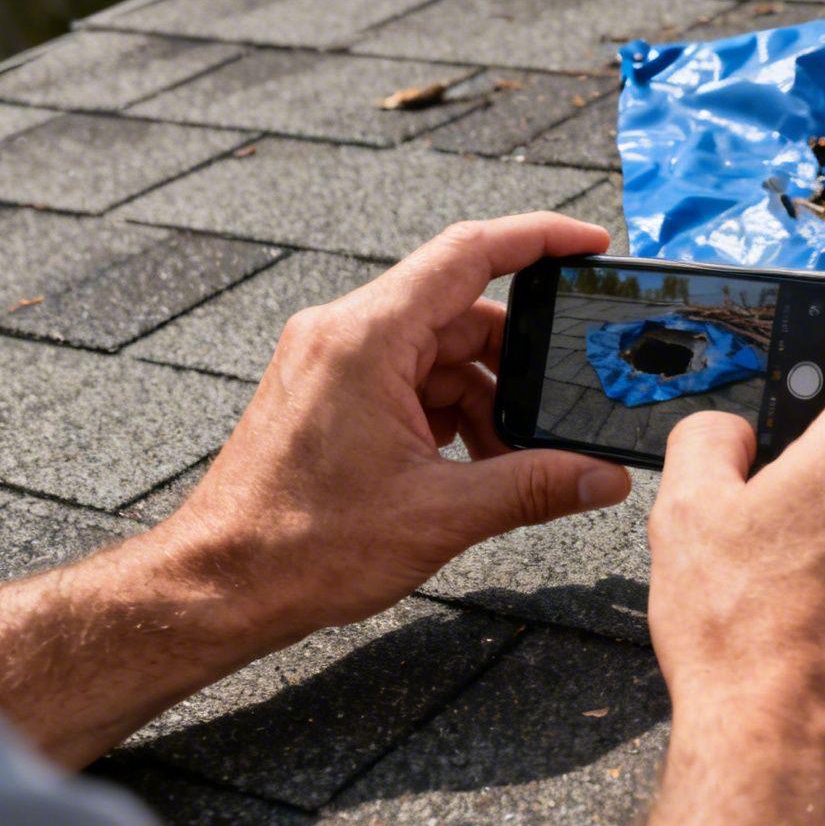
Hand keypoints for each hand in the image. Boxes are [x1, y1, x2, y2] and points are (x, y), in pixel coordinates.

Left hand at [171, 212, 634, 640]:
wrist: (218, 586)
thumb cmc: (299, 546)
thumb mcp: (441, 514)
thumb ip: (535, 486)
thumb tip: (605, 478)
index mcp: (367, 338)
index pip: (469, 252)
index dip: (540, 239)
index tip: (591, 245)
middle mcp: (344, 333)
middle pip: (462, 312)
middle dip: (519, 366)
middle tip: (561, 411)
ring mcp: (333, 361)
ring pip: (440, 353)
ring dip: (486, 400)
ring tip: (510, 464)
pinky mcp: (329, 391)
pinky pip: (411, 380)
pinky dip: (452, 414)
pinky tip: (472, 466)